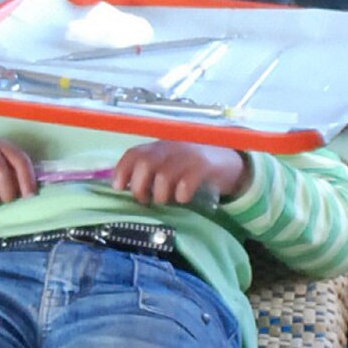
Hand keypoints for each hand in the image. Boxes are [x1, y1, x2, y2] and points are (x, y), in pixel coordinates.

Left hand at [113, 140, 248, 205]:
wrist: (229, 163)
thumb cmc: (192, 168)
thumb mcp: (170, 164)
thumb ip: (150, 171)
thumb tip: (125, 189)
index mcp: (159, 146)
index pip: (133, 153)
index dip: (122, 170)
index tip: (118, 188)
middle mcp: (171, 147)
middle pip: (145, 164)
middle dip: (139, 187)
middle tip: (145, 200)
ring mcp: (188, 155)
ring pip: (163, 176)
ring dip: (160, 195)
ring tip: (166, 200)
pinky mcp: (204, 166)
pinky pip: (186, 183)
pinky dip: (181, 195)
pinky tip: (183, 198)